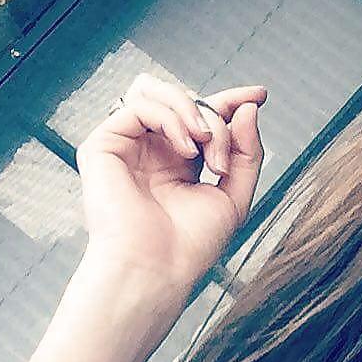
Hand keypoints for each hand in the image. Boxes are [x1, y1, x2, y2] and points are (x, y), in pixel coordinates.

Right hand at [74, 73, 266, 299]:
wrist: (157, 269)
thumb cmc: (190, 246)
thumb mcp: (234, 197)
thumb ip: (247, 153)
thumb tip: (248, 107)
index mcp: (179, 164)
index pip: (202, 117)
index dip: (230, 101)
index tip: (259, 96)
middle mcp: (151, 151)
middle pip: (182, 99)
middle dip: (213, 115)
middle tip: (222, 152)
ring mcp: (127, 147)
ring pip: (156, 92)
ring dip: (192, 112)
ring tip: (206, 147)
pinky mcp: (103, 146)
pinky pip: (140, 106)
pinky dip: (171, 118)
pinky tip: (187, 148)